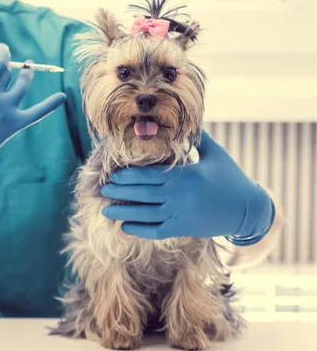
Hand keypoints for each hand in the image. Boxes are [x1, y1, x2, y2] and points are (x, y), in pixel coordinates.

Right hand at [0, 43, 65, 217]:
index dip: (2, 52)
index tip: (1, 50)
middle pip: (7, 73)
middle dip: (7, 66)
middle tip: (2, 65)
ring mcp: (5, 112)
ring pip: (22, 85)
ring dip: (26, 75)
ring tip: (26, 70)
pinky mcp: (12, 127)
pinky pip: (36, 114)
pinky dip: (50, 105)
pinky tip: (63, 97)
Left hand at [100, 130, 274, 240]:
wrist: (249, 209)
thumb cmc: (230, 177)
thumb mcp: (215, 153)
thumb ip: (197, 137)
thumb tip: (185, 119)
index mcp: (186, 176)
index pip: (151, 176)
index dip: (130, 176)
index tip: (113, 174)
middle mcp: (181, 196)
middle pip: (144, 195)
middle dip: (121, 192)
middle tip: (102, 189)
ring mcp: (182, 215)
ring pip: (147, 215)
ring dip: (124, 213)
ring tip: (105, 211)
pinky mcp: (185, 229)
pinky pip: (158, 231)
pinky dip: (140, 230)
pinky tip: (125, 227)